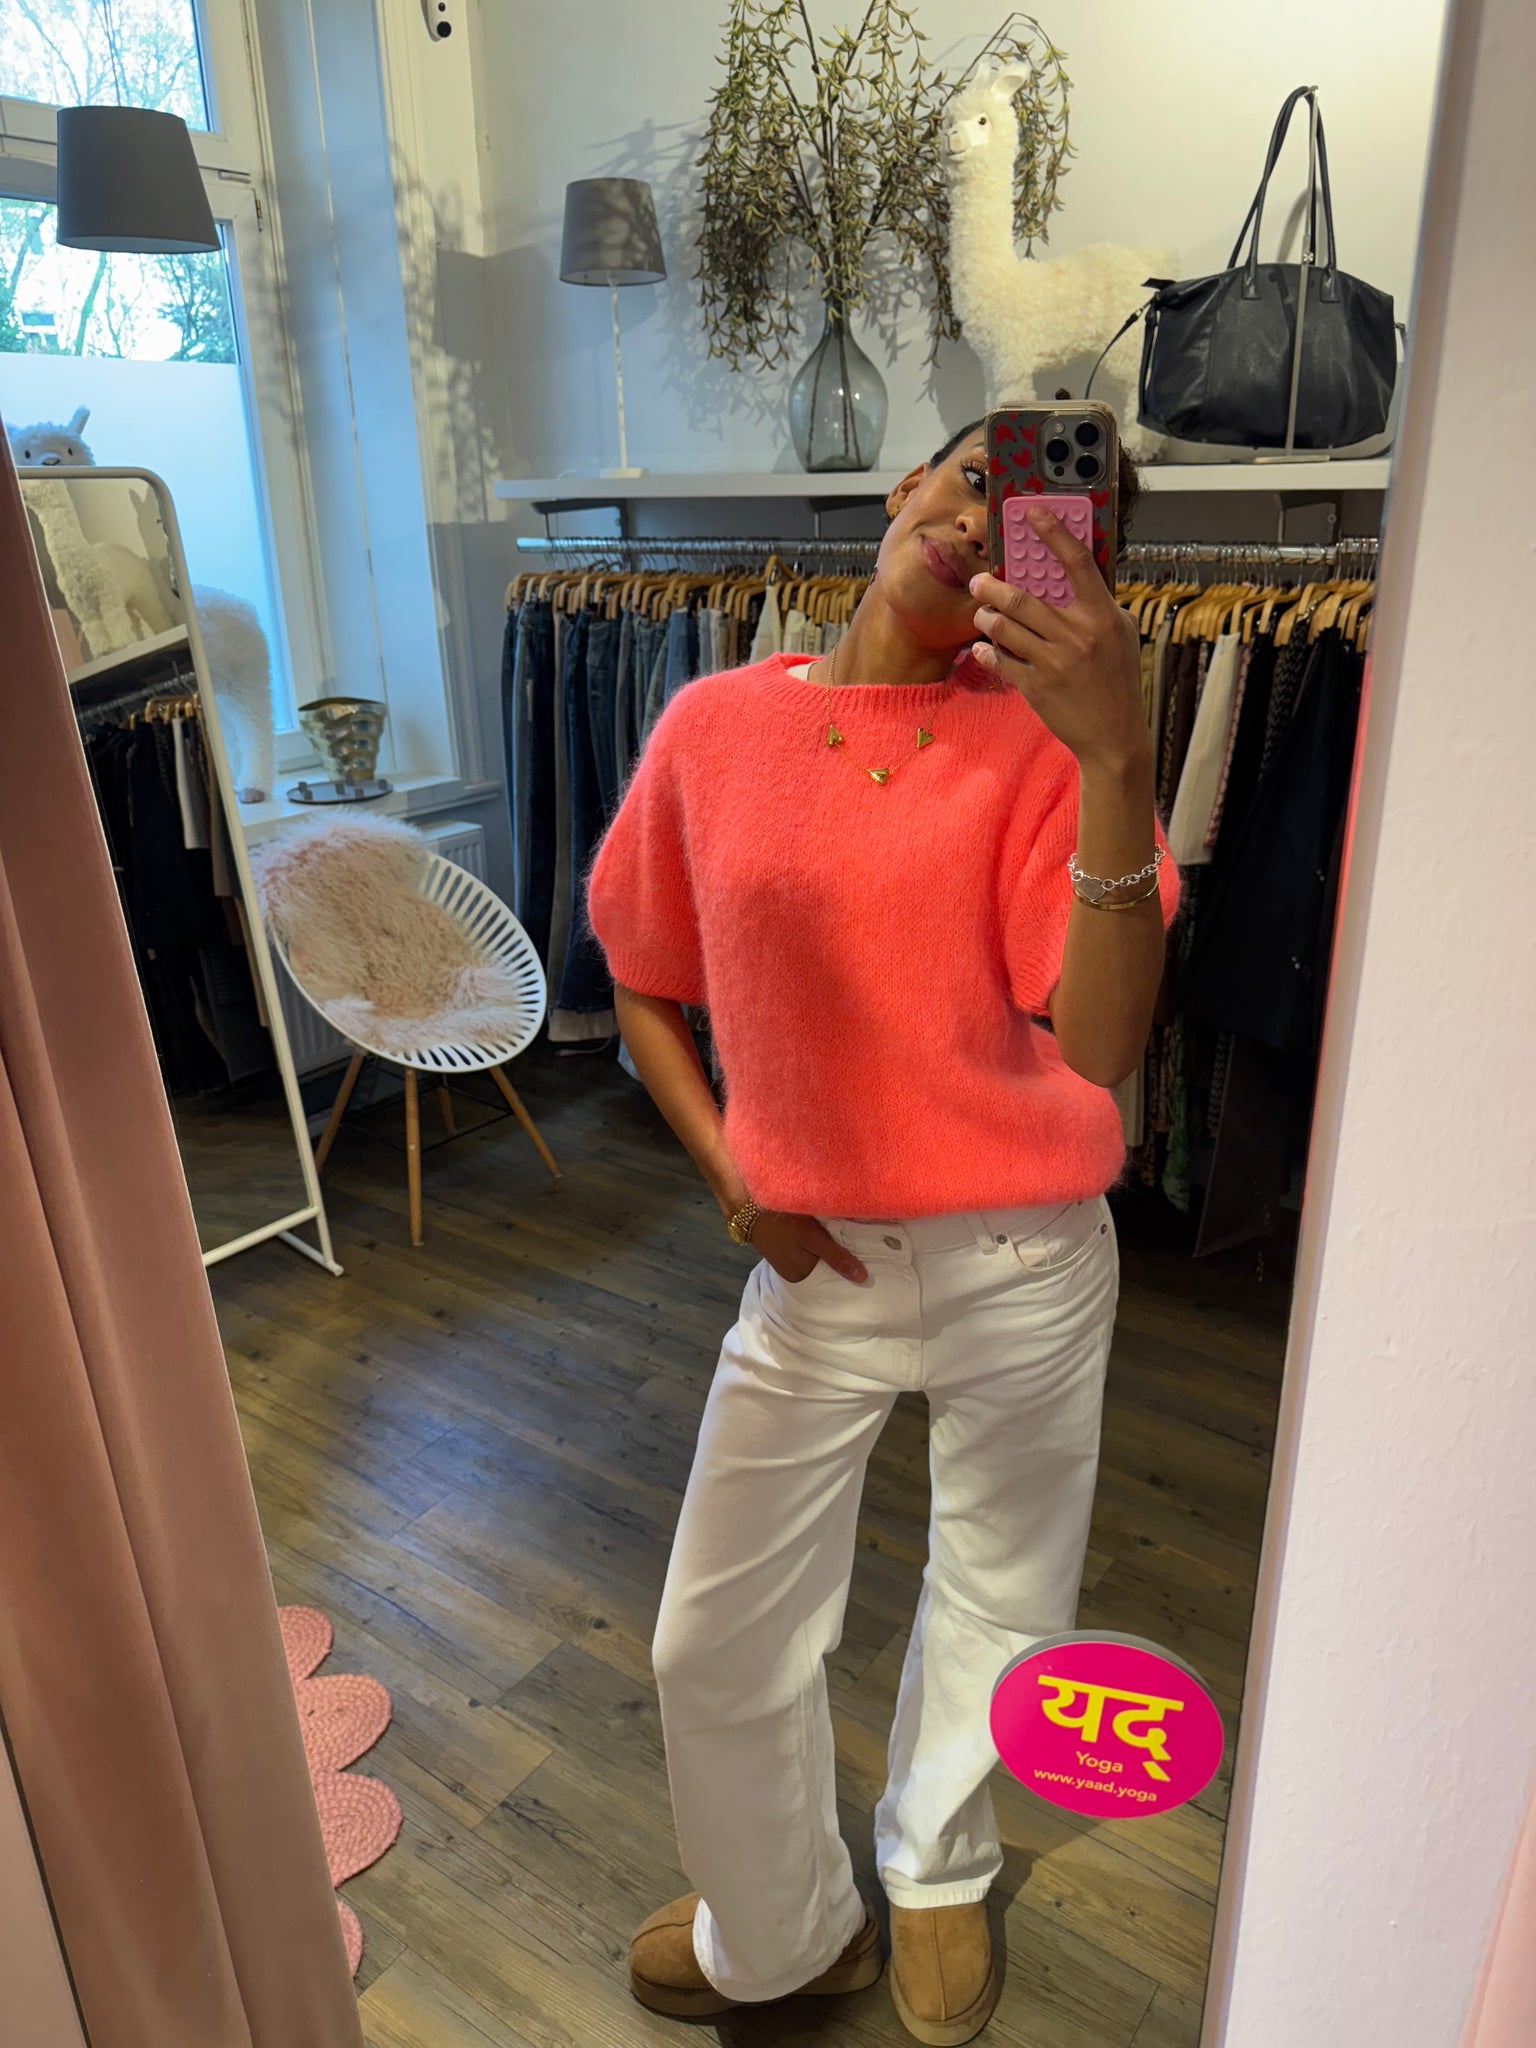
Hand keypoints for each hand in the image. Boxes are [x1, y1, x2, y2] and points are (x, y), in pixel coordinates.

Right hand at [751, 1211, 868, 1286]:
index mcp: (801, 1276)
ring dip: (834, 1252)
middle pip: (826, 1271)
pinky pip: (811, 1251)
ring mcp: (790, 1260)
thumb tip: (862, 1278)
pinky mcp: (789, 1247)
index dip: (850, 1274)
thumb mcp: (812, 1237)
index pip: (832, 1282)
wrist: (749, 1205)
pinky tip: (834, 1237)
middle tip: (870, 1253)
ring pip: (819, 1260)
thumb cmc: (782, 1221)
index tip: (873, 1268)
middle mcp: (795, 1273)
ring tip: (857, 1245)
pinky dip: (822, 1245)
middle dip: (844, 1262)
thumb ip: (836, 1257)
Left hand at [968, 504, 1148, 774]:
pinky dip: (986, 651)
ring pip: (1004, 627)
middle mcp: (1077, 635)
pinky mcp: (1036, 687)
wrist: (1113, 737)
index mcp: (1102, 616)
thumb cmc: (1117, 681)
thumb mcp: (1120, 635)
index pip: (1076, 563)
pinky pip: (1000, 659)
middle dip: (991, 586)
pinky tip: (982, 648)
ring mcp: (1054, 662)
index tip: (1032, 513)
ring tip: (982, 614)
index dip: (1053, 533)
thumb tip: (1068, 575)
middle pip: (1022, 597)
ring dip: (986, 617)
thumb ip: (1097, 604)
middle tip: (978, 582)